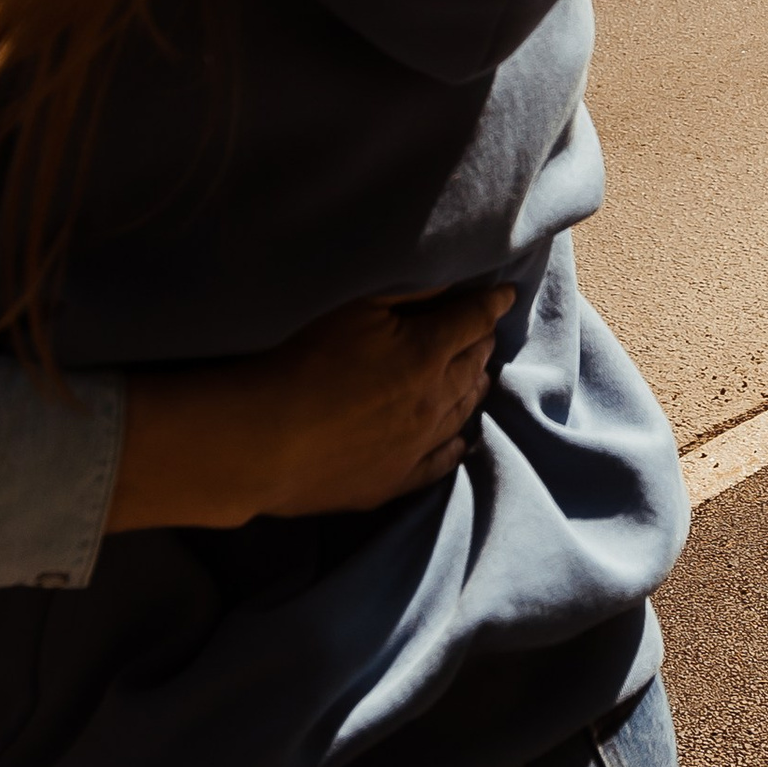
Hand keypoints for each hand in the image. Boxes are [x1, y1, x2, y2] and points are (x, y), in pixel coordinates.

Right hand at [105, 285, 515, 533]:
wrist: (263, 442)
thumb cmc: (301, 361)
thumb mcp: (354, 309)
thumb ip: (407, 294)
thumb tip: (450, 284)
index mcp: (426, 353)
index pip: (471, 321)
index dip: (490, 303)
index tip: (505, 295)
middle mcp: (433, 402)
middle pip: (471, 367)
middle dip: (482, 346)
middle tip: (487, 334)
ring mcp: (415, 446)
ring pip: (461, 415)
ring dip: (474, 391)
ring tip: (482, 379)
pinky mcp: (392, 481)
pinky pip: (438, 464)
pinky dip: (455, 448)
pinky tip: (462, 442)